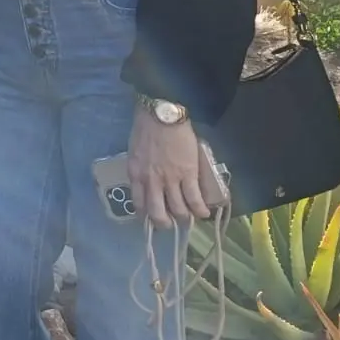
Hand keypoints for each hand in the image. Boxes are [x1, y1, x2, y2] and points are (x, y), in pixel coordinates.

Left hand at [128, 107, 211, 226]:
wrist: (162, 114)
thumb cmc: (146, 128)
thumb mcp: (135, 153)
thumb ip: (141, 170)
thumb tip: (147, 183)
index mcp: (136, 174)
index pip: (139, 204)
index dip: (146, 215)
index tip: (152, 219)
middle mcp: (151, 181)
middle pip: (158, 213)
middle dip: (165, 224)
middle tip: (171, 224)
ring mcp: (171, 179)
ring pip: (178, 210)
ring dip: (185, 218)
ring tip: (189, 218)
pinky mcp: (189, 174)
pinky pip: (195, 199)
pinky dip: (200, 210)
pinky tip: (204, 213)